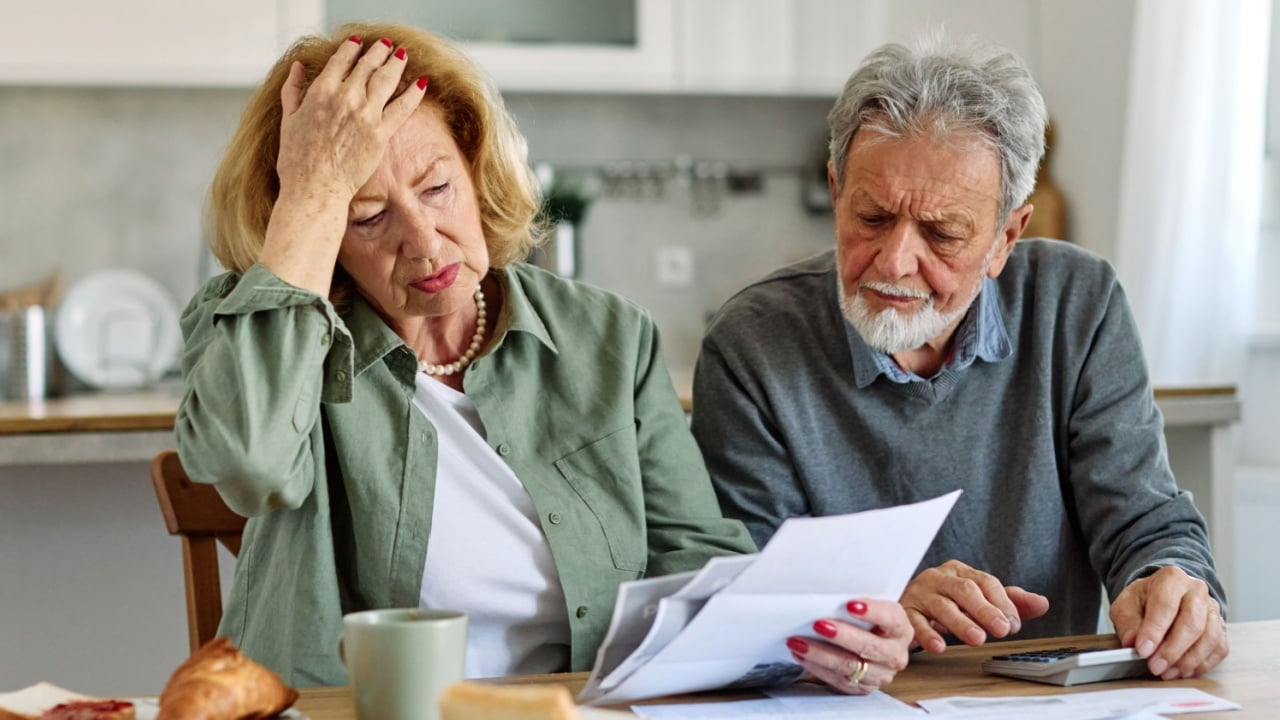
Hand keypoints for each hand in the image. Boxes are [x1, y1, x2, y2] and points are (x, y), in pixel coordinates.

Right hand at [276, 35, 426, 201]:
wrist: (315, 187)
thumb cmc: (297, 159)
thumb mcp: (288, 119)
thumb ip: (293, 89)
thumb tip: (298, 67)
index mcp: (321, 91)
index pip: (342, 60)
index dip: (352, 49)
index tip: (359, 43)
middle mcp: (345, 97)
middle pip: (367, 66)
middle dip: (378, 52)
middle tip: (387, 44)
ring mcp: (365, 114)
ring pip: (386, 80)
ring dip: (396, 64)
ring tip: (403, 55)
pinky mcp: (381, 133)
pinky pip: (402, 107)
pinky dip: (413, 93)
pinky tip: (421, 83)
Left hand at [786, 599, 910, 694]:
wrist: (874, 643)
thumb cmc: (868, 621)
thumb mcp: (871, 608)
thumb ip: (857, 603)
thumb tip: (828, 592)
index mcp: (901, 629)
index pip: (891, 619)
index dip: (872, 612)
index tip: (850, 604)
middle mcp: (895, 654)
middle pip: (869, 646)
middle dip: (842, 635)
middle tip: (818, 624)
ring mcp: (880, 674)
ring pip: (849, 666)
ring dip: (820, 654)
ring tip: (798, 642)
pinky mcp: (863, 688)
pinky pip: (838, 680)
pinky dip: (816, 667)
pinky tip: (801, 655)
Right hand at [900, 560, 1049, 652]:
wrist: (905, 607)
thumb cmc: (946, 602)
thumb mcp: (978, 600)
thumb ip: (1009, 602)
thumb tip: (1042, 603)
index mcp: (958, 571)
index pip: (984, 581)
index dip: (1001, 602)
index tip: (1014, 624)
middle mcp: (938, 577)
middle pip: (964, 589)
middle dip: (985, 610)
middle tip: (1002, 630)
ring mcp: (919, 593)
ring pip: (941, 605)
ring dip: (960, 622)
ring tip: (977, 639)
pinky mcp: (904, 611)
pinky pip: (915, 622)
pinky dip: (927, 634)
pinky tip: (940, 647)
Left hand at [1110, 565, 1227, 678]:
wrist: (1163, 596)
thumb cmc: (1144, 600)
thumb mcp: (1126, 605)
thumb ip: (1127, 622)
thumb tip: (1132, 642)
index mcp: (1171, 578)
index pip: (1165, 604)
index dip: (1154, 630)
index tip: (1142, 650)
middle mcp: (1196, 591)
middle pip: (1192, 623)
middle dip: (1173, 650)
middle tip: (1156, 667)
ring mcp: (1212, 609)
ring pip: (1210, 638)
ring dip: (1188, 660)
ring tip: (1168, 672)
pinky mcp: (1221, 628)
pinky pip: (1218, 649)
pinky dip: (1202, 664)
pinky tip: (1183, 671)